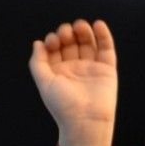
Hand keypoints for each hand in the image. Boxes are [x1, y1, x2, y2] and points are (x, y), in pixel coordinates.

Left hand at [28, 19, 115, 145]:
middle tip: (65, 33)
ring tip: (80, 25)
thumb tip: (37, 43)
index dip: (53, 41)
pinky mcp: (107, 68)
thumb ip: (38, 62)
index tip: (52, 40)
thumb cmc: (63, 105)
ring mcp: (91, 67)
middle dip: (67, 34)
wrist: (85, 120)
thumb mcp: (44, 83)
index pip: (54, 49)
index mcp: (57, 72)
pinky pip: (106, 48)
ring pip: (87, 43)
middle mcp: (73, 68)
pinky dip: (103, 36)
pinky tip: (97, 25)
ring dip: (83, 32)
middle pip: (70, 44)